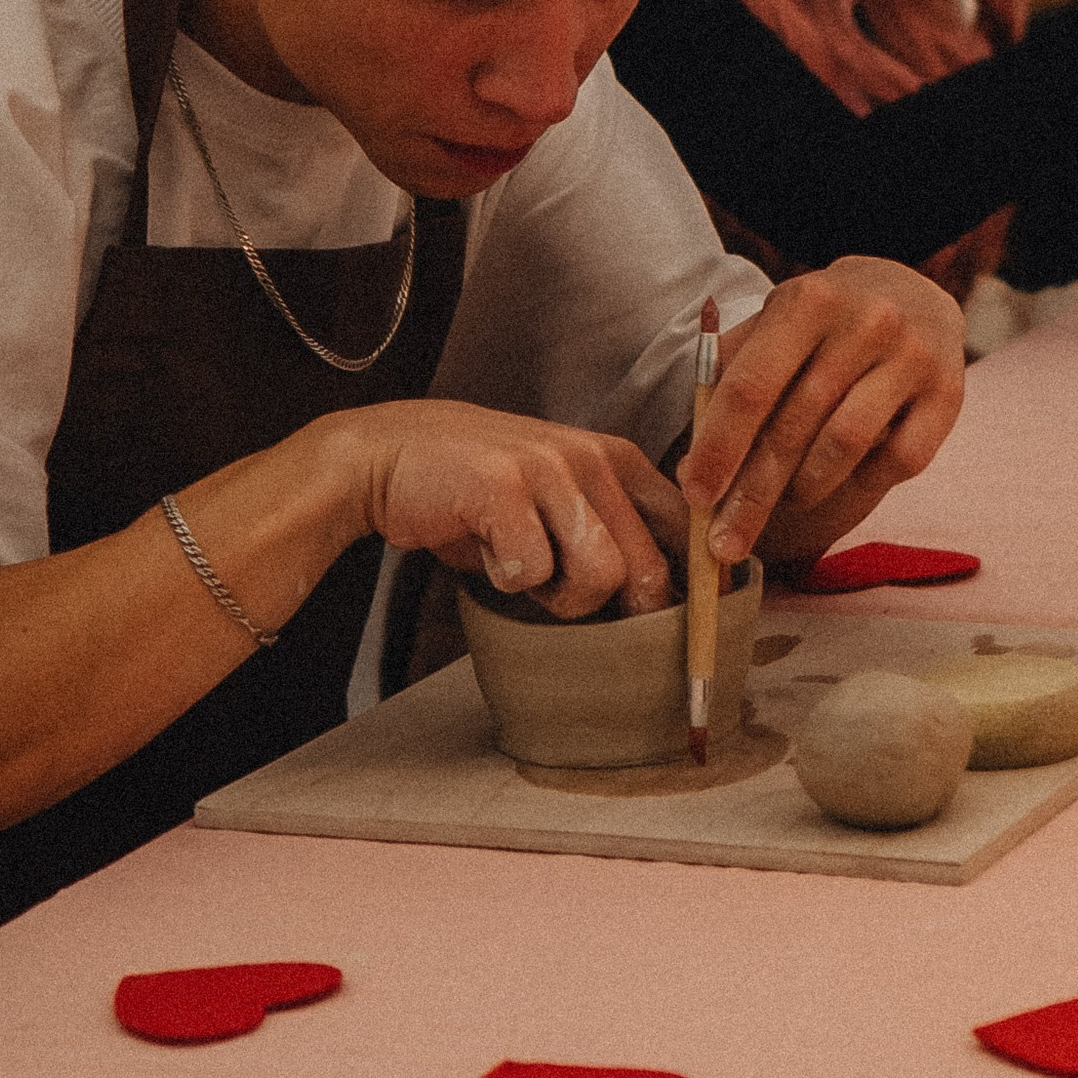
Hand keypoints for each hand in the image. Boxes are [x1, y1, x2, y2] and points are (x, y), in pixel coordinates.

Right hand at [343, 400, 687, 617]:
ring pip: (600, 576)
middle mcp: (592, 457)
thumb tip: (665, 599)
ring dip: (556, 596)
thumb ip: (610, 533)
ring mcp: (547, 468)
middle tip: (562, 595)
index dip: (688, 587)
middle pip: (649, 571)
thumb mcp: (560, 501)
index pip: (686, 530)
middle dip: (611, 609)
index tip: (668, 622)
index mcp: (617, 458)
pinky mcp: (502, 486)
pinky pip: (530, 571)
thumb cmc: (479, 490)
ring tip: (521, 567)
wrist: (388, 455)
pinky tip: (484, 548)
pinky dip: (505, 581)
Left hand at [681, 258, 966, 570]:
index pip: (751, 385)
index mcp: (809, 300)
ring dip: (803, 488)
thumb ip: (729, 382)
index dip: (719, 446)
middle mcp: (867, 322)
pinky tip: (842, 480)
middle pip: (795, 425)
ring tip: (784, 502)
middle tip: (726, 542)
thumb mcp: (773, 325)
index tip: (696, 495)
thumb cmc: (823, 325)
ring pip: (844, 446)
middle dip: (752, 493)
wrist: (913, 294)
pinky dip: (861, 482)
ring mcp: (913, 357)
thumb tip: (694, 468)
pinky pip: (898, 461)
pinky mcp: (948, 394)